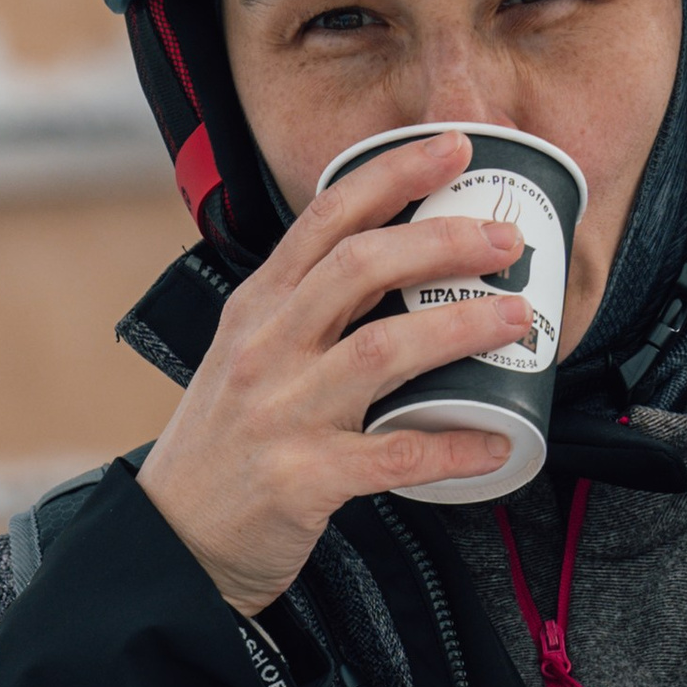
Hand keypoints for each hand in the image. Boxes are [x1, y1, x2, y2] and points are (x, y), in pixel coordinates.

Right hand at [137, 130, 535, 612]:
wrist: (171, 540)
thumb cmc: (224, 446)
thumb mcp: (246, 357)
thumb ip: (306, 312)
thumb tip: (395, 271)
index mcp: (257, 309)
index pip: (326, 218)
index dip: (395, 173)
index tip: (454, 147)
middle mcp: (266, 349)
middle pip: (362, 267)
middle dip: (445, 241)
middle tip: (506, 242)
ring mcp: (282, 412)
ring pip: (383, 350)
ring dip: (461, 328)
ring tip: (516, 322)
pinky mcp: (303, 478)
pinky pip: (395, 457)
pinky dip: (453, 447)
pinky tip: (494, 442)